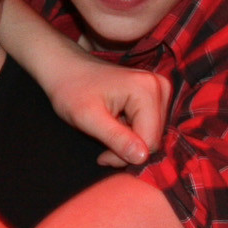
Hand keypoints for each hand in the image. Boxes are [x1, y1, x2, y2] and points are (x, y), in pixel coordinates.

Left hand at [46, 57, 169, 166]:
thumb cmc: (72, 90)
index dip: (125, 156)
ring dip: (128, 144)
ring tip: (106, 132)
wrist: (67, 69)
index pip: (150, 142)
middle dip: (127, 150)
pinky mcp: (155, 97)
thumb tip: (142, 158)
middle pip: (153, 140)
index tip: (102, 156)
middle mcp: (160, 88)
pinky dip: (131, 135)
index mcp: (147, 90)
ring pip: (152, 137)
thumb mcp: (88, 118)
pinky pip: (149, 129)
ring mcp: (160, 91)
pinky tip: (114, 126)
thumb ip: (116, 138)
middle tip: (102, 147)